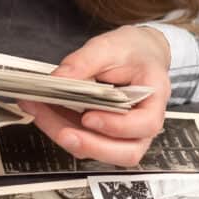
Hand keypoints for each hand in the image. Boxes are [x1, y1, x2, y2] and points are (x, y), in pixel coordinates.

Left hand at [18, 25, 171, 167]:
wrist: (140, 52)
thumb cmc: (134, 51)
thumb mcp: (110, 45)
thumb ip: (84, 61)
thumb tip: (58, 78)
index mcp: (155, 97)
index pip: (145, 124)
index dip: (117, 126)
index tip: (90, 117)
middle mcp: (145, 123)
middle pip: (127, 151)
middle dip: (90, 145)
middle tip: (62, 131)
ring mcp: (127, 133)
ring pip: (105, 153)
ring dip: (71, 139)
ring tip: (43, 116)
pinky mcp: (107, 134)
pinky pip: (89, 143)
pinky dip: (65, 131)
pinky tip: (45, 114)